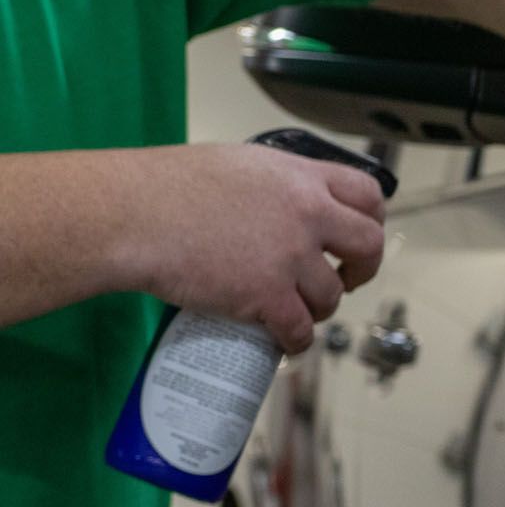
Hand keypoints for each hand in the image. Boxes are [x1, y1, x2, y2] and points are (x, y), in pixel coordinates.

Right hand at [127, 144, 386, 353]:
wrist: (131, 215)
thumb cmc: (165, 187)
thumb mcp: (237, 165)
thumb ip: (276, 186)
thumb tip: (289, 204)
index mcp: (300, 177)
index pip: (367, 194)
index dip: (370, 219)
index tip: (357, 237)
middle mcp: (307, 214)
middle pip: (368, 245)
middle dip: (363, 268)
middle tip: (347, 278)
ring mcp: (290, 257)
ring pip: (331, 295)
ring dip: (320, 307)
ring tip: (299, 309)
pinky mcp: (266, 295)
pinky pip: (299, 329)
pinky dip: (295, 340)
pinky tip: (286, 341)